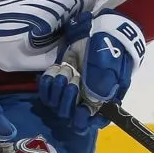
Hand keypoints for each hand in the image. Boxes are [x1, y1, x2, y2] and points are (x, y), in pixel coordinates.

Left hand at [39, 10, 146, 133]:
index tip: (81, 110)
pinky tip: (54, 70)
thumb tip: (90, 105)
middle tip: (75, 78)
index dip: (84, 120)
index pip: (91, 122)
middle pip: (68, 114)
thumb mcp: (108, 69)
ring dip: (58, 87)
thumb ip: (100, 88)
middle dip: (68, 97)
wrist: (98, 30)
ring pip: (55, 104)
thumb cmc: (108, 50)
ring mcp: (70, 88)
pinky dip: (47, 82)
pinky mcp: (59, 78)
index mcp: (101, 100)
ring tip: (66, 70)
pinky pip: (45, 91)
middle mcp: (84, 98)